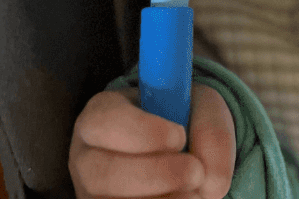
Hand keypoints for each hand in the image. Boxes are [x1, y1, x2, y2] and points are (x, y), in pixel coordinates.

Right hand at [69, 83, 236, 198]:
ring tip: (193, 193)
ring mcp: (90, 196)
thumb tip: (209, 180)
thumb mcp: (203, 108)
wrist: (182, 152)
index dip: (141, 132)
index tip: (179, 136)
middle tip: (195, 171)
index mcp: (101, 115)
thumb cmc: (184, 121)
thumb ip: (211, 131)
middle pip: (101, 174)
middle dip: (155, 175)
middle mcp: (87, 159)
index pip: (104, 121)